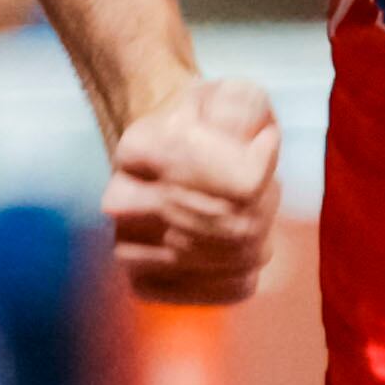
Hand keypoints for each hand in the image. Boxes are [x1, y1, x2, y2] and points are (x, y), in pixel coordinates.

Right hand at [103, 73, 280, 305]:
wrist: (168, 155)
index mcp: (139, 148)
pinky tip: (235, 244)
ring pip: (236, 259)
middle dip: (263, 202)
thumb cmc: (208, 123)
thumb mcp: (232, 95)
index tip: (259, 143)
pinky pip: (228, 289)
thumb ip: (243, 108)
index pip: (240, 184)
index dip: (264, 163)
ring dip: (260, 233)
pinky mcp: (146, 285)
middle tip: (258, 180)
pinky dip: (247, 268)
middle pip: (237, 225)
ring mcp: (127, 250)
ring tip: (245, 206)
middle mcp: (121, 203)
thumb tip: (245, 148)